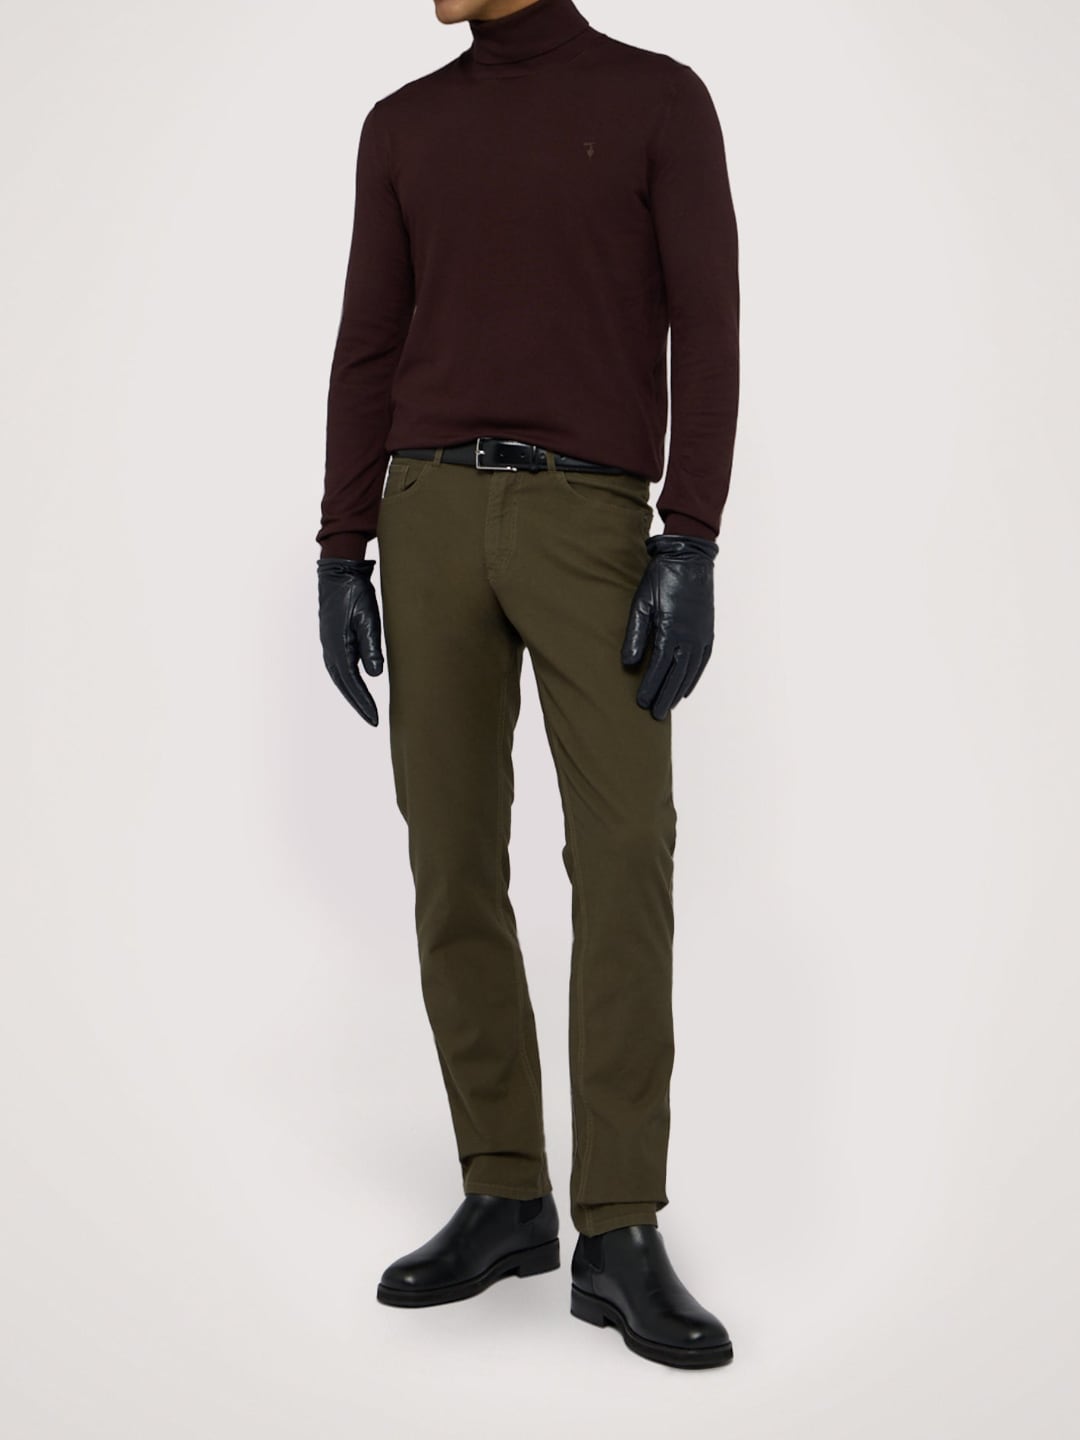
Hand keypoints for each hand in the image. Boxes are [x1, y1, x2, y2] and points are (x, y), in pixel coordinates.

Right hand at [317, 557, 384, 724]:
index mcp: (337, 646)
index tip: (374, 718)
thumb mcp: (368, 618)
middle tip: (371, 719)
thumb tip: (374, 675)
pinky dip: (348, 681)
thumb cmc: (356, 592)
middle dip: (357, 703)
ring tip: (366, 708)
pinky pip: (340, 667)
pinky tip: (357, 685)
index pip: (351, 682)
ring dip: (352, 694)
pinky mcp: (332, 638)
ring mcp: (329, 644)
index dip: (363, 702)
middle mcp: (330, 649)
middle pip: (343, 685)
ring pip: (340, 677)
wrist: (339, 572)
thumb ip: (371, 646)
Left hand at [621, 534, 718, 719]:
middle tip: (655, 715)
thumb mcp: (641, 603)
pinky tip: (686, 688)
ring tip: (668, 706)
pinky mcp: (708, 630)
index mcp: (672, 630)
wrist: (689, 557)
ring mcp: (702, 635)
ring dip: (678, 691)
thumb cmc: (660, 577)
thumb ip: (635, 635)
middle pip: (676, 675)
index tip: (640, 703)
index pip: (659, 667)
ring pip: (690, 671)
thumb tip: (628, 664)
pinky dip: (694, 677)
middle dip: (664, 696)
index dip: (650, 686)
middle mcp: (690, 637)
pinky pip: (702, 661)